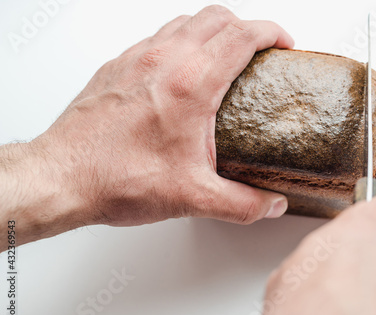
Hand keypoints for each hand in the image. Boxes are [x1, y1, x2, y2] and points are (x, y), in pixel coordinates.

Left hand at [0, 5, 292, 249]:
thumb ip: (242, 203)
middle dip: (247, 26)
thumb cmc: (115, 178)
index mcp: (189, 84)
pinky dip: (180, 41)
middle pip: (216, 17)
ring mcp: (136, 58)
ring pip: (185, 21)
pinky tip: (181, 69)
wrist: (61, 177)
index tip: (283, 43)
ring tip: (224, 54)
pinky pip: (157, 37)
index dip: (271, 33)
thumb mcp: (193, 197)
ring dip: (213, 30)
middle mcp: (163, 61)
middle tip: (260, 48)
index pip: (242, 36)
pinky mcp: (117, 66)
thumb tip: (270, 205)